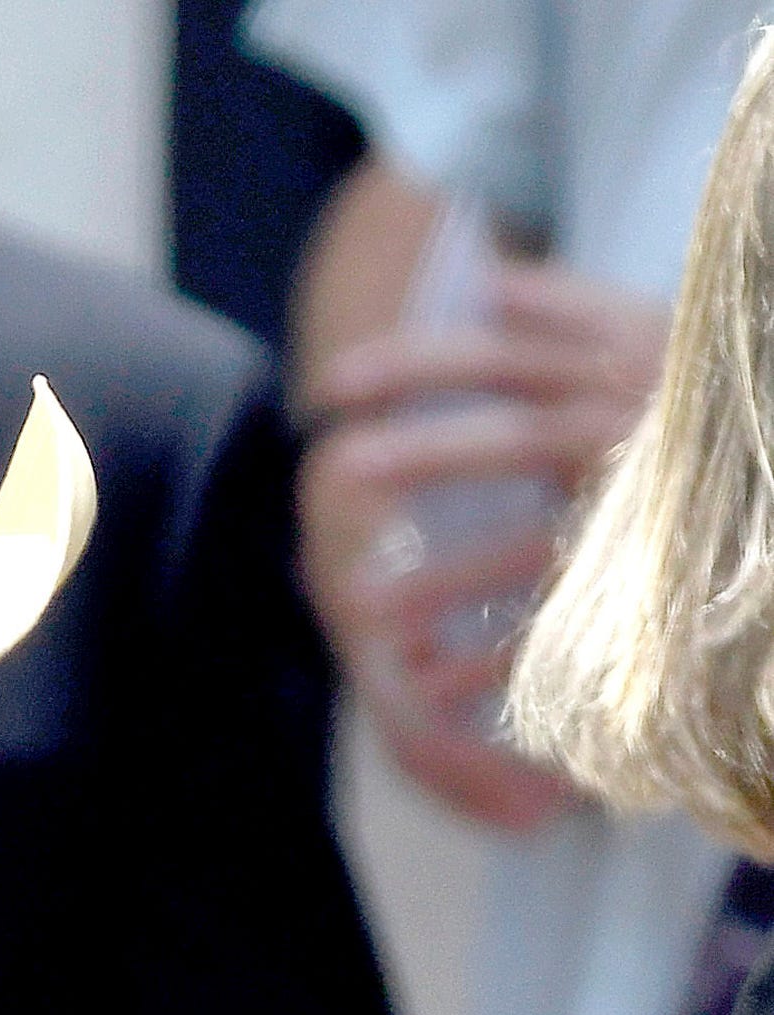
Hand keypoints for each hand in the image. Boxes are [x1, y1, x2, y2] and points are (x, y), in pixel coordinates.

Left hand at [298, 262, 668, 828]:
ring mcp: (663, 515)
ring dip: (445, 580)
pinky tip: (429, 687)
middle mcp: (653, 434)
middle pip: (522, 439)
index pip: (512, 357)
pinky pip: (574, 635)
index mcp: (644, 368)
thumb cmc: (715, 419)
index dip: (415, 365)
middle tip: (331, 472)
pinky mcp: (672, 589)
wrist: (765, 498)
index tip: (326, 386)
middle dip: (422, 454)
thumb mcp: (670, 345)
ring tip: (358, 608)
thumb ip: (584, 316)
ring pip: (542, 545)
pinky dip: (498, 661)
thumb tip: (490, 286)